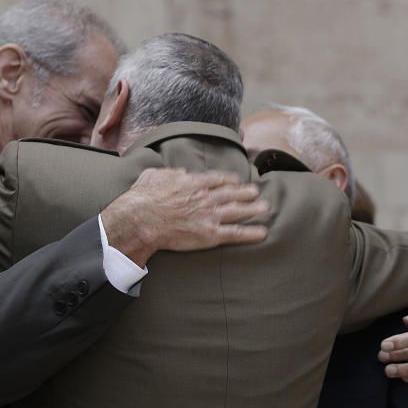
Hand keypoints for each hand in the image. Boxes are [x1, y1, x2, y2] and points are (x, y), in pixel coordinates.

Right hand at [101, 168, 268, 267]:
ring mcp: (210, 215)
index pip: (218, 179)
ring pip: (238, 211)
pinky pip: (235, 234)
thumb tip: (178, 173)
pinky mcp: (210, 234)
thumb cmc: (144, 197)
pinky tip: (262, 233)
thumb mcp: (155, 175)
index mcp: (194, 182)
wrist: (142, 219)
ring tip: (264, 208)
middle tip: (256, 192)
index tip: (236, 181)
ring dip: (253, 209)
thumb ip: (170, 173)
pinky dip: (250, 234)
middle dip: (246, 193)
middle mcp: (207, 197)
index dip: (230, 180)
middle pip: (232, 193)